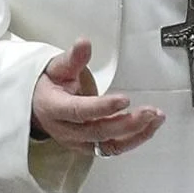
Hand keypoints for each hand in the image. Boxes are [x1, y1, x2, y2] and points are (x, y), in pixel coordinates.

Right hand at [30, 40, 162, 156]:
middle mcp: (66, 130)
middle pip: (98, 132)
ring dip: (136, 134)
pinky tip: (150, 128)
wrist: (38, 107)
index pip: (79, 111)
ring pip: (108, 146)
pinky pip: (113, 149)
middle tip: (149, 111)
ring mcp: (78, 143)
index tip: (124, 99)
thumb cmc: (49, 86)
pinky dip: (134, 140)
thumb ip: (73, 58)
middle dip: (127, 124)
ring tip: (156, 118)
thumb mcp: (57, 67)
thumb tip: (84, 43)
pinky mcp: (89, 148)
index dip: (102, 108)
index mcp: (54, 108)